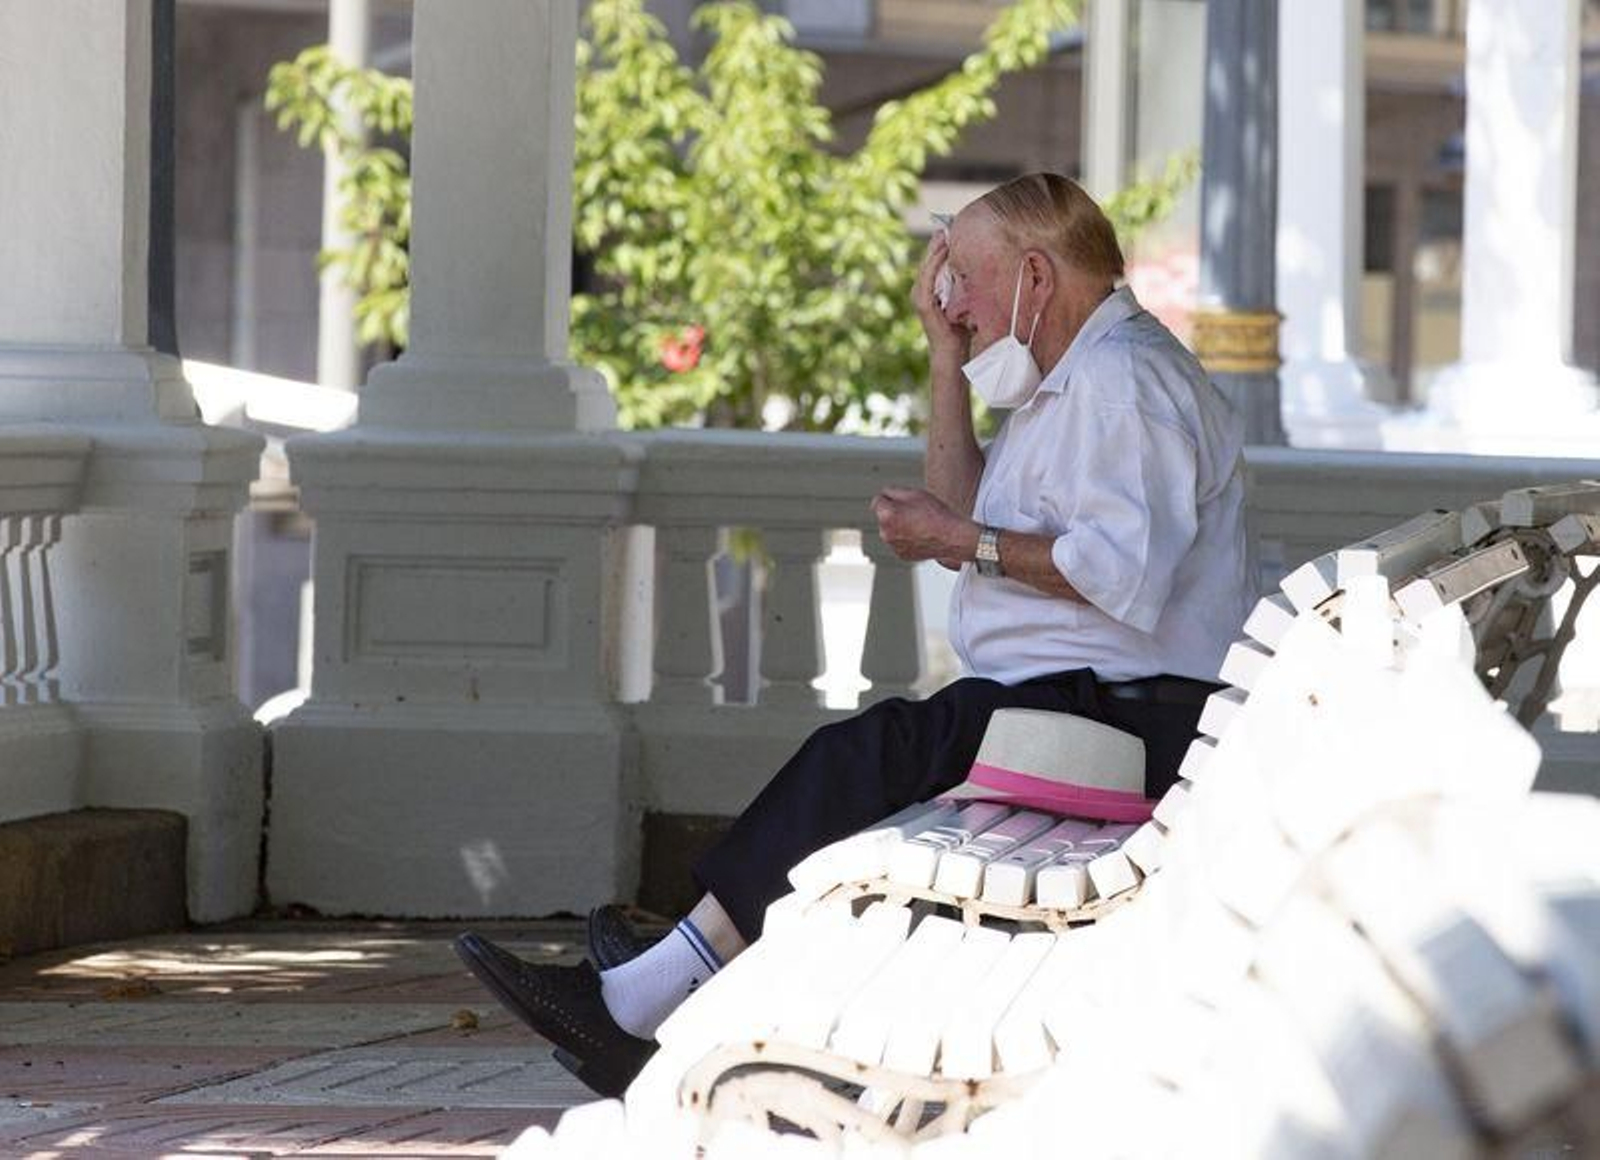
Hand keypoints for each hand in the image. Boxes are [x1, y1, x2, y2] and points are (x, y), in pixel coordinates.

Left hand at [871, 486, 976, 570]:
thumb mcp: (914, 493)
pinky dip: (906, 538)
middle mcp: (885, 533)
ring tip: (921, 524)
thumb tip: (881, 497)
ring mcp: (893, 546)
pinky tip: (922, 535)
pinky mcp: (901, 555)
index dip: (892, 497)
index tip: (905, 501)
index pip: (878, 500)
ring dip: (899, 525)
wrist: (953, 537)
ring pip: (891, 529)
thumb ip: (891, 492)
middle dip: (894, 512)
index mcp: (886, 515)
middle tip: (916, 513)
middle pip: (884, 516)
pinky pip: (899, 541)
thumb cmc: (935, 513)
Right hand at [913, 232, 967, 364]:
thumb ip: (967, 285)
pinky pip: (928, 277)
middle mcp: (921, 291)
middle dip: (938, 242)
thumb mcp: (966, 301)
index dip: (942, 245)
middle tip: (948, 224)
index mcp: (931, 289)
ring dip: (935, 249)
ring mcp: (919, 296)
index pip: (935, 262)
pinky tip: (944, 250)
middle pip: (929, 260)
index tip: (953, 228)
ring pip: (926, 266)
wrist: (954, 352)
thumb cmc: (962, 328)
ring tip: (945, 233)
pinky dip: (935, 262)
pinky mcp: (922, 303)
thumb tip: (982, 266)